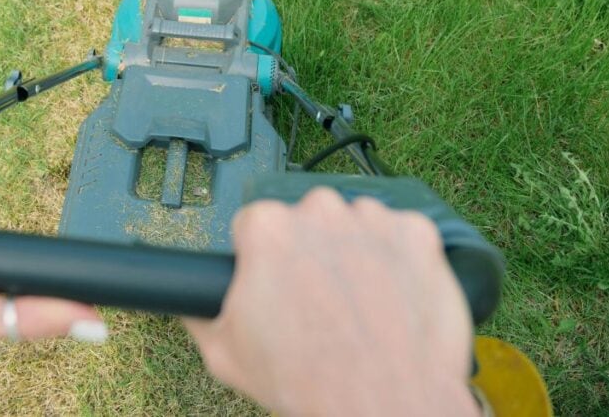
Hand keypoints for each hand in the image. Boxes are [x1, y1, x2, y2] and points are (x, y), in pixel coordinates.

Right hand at [184, 188, 476, 416]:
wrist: (385, 404)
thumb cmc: (309, 380)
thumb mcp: (224, 353)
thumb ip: (200, 313)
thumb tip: (191, 301)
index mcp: (268, 228)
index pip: (256, 223)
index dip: (263, 258)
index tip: (277, 283)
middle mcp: (320, 210)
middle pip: (307, 219)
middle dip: (310, 252)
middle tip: (319, 301)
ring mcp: (373, 219)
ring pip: (354, 224)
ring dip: (353, 251)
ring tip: (357, 304)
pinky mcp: (418, 233)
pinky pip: (400, 235)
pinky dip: (397, 258)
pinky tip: (390, 297)